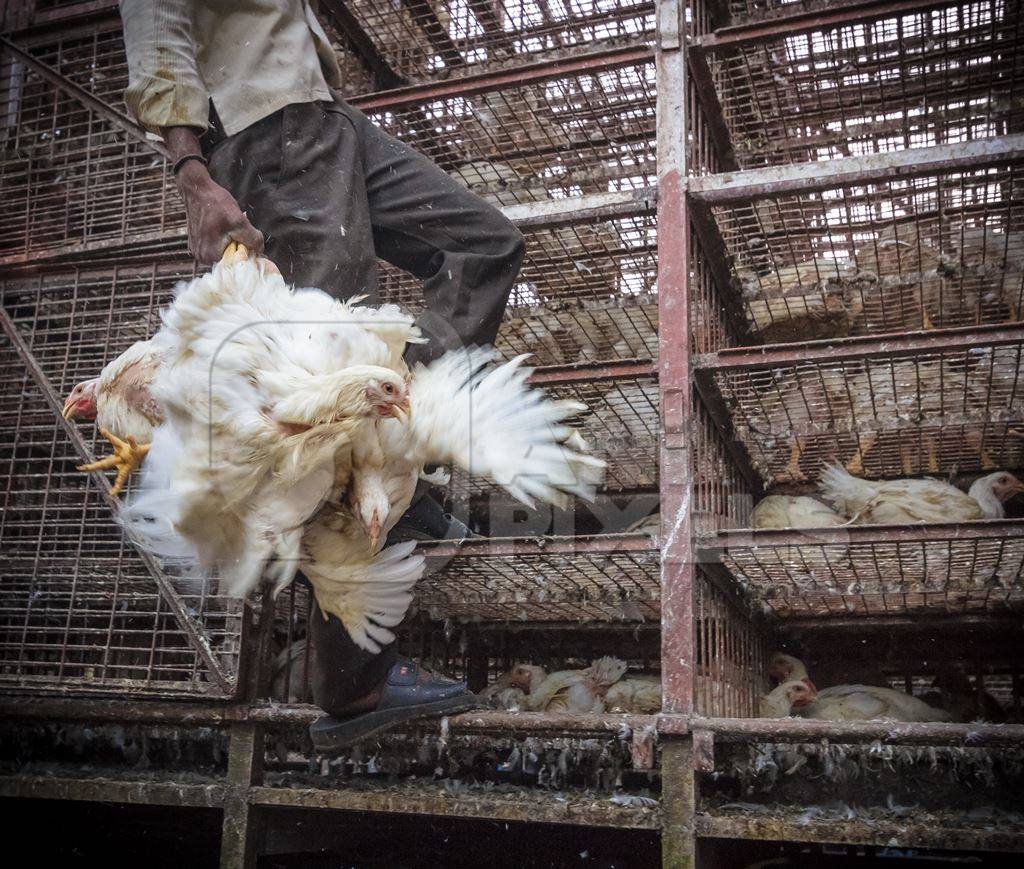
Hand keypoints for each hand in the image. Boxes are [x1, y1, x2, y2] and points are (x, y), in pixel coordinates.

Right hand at [163, 126, 263, 263]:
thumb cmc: (216, 203)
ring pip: (224, 252)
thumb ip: (253, 239)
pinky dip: (224, 239)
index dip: (247, 254)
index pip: (237, 265)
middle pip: (230, 259)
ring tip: (232, 227)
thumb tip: (261, 251)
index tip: (252, 243)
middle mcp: (201, 258)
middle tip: (241, 230)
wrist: (197, 189)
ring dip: (233, 242)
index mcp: (210, 257)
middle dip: (240, 247)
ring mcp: (197, 251)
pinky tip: (225, 227)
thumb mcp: (240, 221)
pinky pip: (216, 246)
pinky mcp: (197, 243)